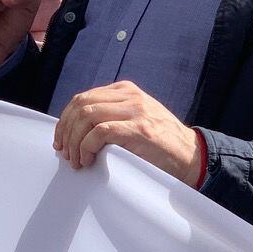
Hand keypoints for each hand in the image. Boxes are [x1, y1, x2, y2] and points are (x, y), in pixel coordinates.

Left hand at [53, 81, 198, 180]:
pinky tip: (88, 160)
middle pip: (80, 104)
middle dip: (66, 130)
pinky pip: (100, 132)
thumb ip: (112, 115)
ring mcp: (135, 111)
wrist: (191, 156)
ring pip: (87, 116)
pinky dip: (87, 147)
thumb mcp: (135, 119)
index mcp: (126, 90)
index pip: (83, 98)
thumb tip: (77, 130)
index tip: (61, 141)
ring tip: (76, 160)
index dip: (65, 120)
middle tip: (65, 153)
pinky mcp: (139, 129)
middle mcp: (129, 96)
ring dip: (75, 141)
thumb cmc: (161, 144)